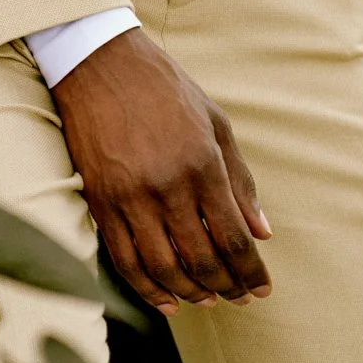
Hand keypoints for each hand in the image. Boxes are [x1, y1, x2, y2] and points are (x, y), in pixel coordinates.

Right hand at [49, 28, 271, 315]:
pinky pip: (124, 260)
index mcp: (202, 163)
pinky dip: (147, 288)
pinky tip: (165, 299)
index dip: (251, 271)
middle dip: (226, 287)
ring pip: (164, 268)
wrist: (100, 62)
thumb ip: (239, 179)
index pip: (233, 237)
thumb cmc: (164, 88)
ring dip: (190, 293)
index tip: (261, 289)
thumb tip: (262, 232)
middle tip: (238, 298)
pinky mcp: (100, 201)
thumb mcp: (215, 121)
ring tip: (206, 300)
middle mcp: (168, 185)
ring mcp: (130, 196)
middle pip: (202, 260)